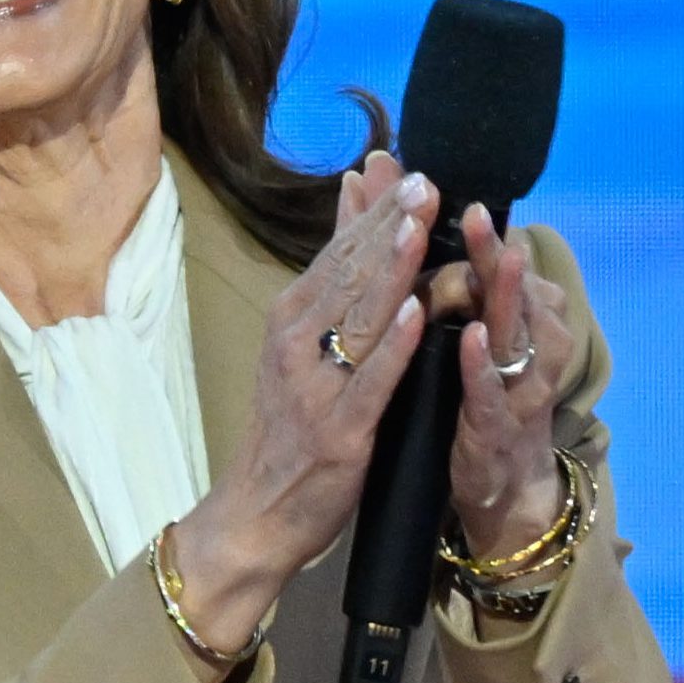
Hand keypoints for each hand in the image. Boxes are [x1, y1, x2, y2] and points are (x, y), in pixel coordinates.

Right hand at [169, 152, 433, 660]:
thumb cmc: (286, 430)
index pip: (336, 252)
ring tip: (421, 224)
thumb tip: (352, 204)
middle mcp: (296, 345)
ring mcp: (315, 388)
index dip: (372, 210)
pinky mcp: (339, 431)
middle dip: (388, 226)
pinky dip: (394, 345)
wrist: (256, 515)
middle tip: (427, 181)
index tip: (406, 167)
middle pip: (348, 274)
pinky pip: (371, 381)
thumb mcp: (299, 348)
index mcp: (289, 320)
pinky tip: (417, 312)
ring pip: (359, 318)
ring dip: (392, 269)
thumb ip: (332, 281)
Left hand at [445, 203, 572, 560]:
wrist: (504, 487)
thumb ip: (458, 280)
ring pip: (518, 335)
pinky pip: (492, 393)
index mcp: (518, 322)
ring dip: (506, 296)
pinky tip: (474, 337)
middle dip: (495, 251)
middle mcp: (528, 348)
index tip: (459, 194)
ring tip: (496, 258)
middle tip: (476, 211)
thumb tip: (425, 215)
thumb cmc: (483, 399)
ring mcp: (518, 389)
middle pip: (514, 291)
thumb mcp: (469, 335)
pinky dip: (484, 365)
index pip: (499, 269)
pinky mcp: (497, 430)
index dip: (482, 233)